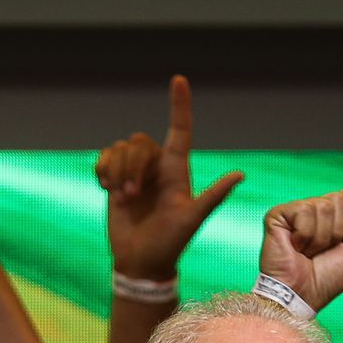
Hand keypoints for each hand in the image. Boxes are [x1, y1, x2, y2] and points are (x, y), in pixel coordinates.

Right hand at [96, 76, 243, 281]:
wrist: (140, 262)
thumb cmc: (170, 244)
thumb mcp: (191, 220)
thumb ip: (213, 196)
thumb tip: (240, 174)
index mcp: (177, 171)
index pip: (180, 130)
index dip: (179, 105)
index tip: (179, 79)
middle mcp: (157, 168)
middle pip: (139, 141)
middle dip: (132, 165)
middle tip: (132, 195)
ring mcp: (135, 174)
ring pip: (120, 148)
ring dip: (117, 171)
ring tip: (123, 197)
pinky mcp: (114, 181)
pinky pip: (103, 157)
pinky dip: (102, 170)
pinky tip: (107, 189)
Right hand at [259, 189, 342, 311]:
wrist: (301, 296)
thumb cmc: (325, 278)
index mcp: (331, 215)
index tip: (338, 245)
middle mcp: (313, 209)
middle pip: (338, 200)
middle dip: (336, 232)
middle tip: (321, 251)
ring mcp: (294, 211)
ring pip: (322, 206)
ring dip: (320, 238)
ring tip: (307, 251)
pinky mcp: (278, 215)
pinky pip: (304, 210)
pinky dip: (305, 235)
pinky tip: (295, 247)